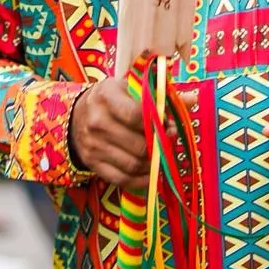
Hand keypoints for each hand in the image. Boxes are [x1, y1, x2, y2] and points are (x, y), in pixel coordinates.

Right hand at [68, 77, 195, 188]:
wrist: (77, 115)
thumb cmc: (111, 99)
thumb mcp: (130, 88)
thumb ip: (161, 94)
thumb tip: (192, 100)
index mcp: (106, 95)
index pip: (137, 114)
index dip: (159, 124)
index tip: (170, 126)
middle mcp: (97, 121)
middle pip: (138, 144)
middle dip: (160, 147)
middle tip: (169, 143)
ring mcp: (93, 145)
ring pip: (133, 164)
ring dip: (153, 165)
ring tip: (161, 157)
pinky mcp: (92, 163)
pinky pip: (122, 179)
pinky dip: (141, 180)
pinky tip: (151, 172)